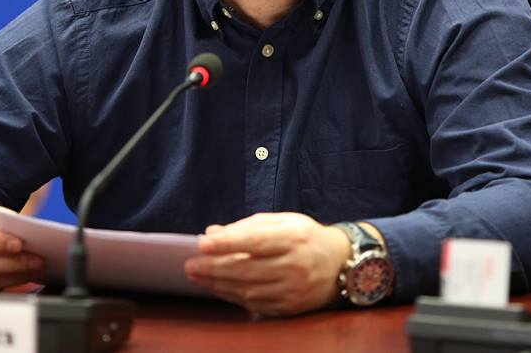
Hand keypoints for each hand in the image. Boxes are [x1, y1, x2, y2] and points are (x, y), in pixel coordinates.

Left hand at [184, 212, 350, 315]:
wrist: (340, 264)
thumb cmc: (305, 237)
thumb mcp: (282, 221)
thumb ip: (247, 226)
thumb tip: (213, 233)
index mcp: (293, 238)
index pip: (255, 241)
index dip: (227, 243)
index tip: (202, 243)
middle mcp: (295, 265)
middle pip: (247, 270)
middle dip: (214, 268)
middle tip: (190, 265)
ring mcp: (294, 290)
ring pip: (248, 290)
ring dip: (218, 284)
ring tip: (198, 276)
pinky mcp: (291, 307)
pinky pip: (255, 305)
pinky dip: (233, 296)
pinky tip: (218, 288)